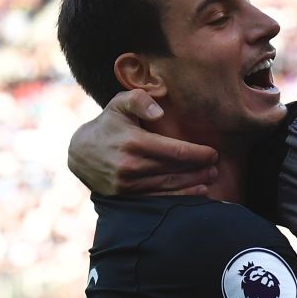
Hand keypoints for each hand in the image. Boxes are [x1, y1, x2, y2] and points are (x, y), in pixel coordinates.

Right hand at [67, 89, 218, 194]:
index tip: (214, 153)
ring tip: (211, 178)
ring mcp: (128, 184)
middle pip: (176, 170)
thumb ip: (139, 99)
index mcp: (133, 142)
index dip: (198, 154)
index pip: (175, 152)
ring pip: (170, 186)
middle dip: (200, 170)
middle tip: (216, 168)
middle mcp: (130, 166)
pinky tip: (198, 192)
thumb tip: (158, 110)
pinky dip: (180, 196)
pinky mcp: (126, 196)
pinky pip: (159, 197)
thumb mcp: (119, 104)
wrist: (80, 152)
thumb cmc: (108, 124)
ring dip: (194, 183)